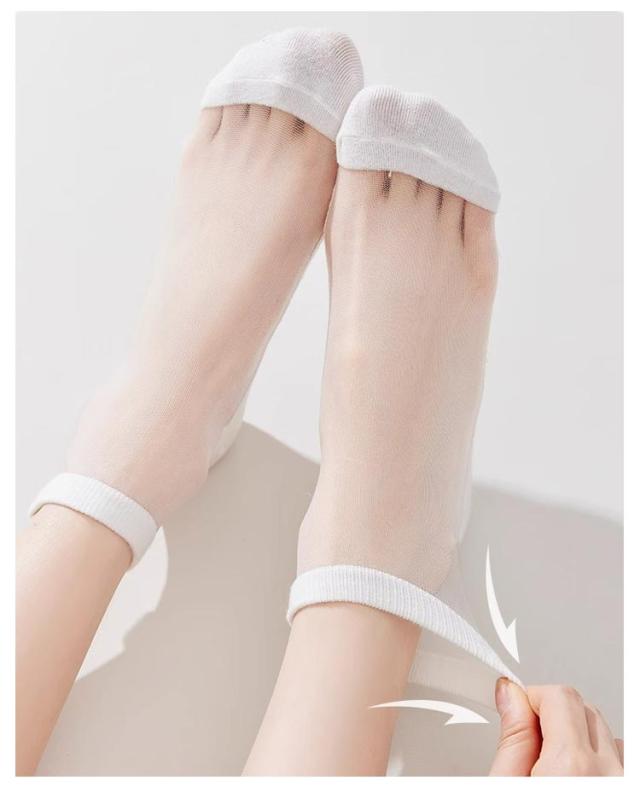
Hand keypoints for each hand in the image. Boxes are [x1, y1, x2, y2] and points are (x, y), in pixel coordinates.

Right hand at [489, 680, 622, 775]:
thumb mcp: (504, 785)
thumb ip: (513, 739)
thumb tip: (510, 694)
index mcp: (572, 766)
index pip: (558, 695)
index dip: (531, 699)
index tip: (517, 713)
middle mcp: (608, 774)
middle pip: (582, 708)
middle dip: (553, 717)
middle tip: (531, 746)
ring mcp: (623, 781)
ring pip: (603, 732)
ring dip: (579, 739)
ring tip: (554, 768)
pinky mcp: (630, 786)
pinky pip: (621, 756)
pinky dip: (601, 758)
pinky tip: (579, 774)